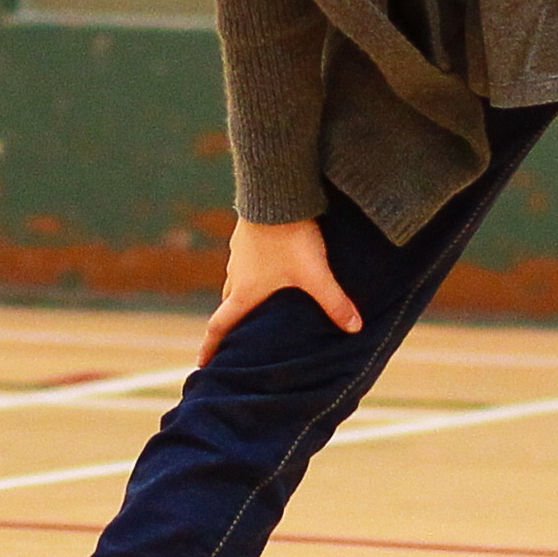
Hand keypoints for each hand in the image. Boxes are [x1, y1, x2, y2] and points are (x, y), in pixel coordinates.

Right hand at [196, 215, 364, 366]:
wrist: (274, 192)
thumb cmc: (289, 237)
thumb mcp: (315, 273)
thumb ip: (334, 301)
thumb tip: (355, 328)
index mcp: (245, 291)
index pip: (220, 325)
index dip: (210, 347)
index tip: (202, 364)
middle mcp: (236, 274)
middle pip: (228, 305)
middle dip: (230, 323)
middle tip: (237, 338)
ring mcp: (239, 253)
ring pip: (236, 281)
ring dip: (243, 295)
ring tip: (258, 303)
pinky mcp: (247, 234)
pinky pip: (245, 260)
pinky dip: (253, 271)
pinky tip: (269, 267)